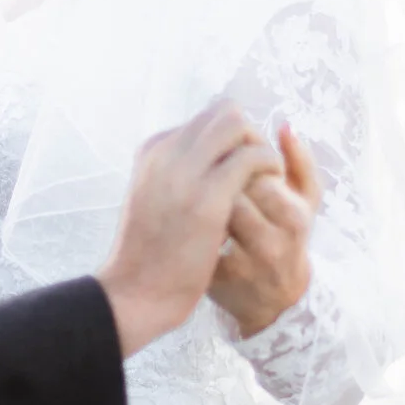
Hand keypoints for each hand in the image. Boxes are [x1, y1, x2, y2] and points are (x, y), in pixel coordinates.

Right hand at [94, 100, 285, 357]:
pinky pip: (252, 157)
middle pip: (223, 112)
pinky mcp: (209, 197)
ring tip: (267, 179)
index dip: (230, 140)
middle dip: (248, 134)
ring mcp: (185, 172)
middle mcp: (166, 152)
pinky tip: (271, 191)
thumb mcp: (153, 200)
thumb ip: (175, 176)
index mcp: (152, 152)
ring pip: (238, 124)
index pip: (203, 120)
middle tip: (258, 168)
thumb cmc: (147, 255)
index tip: (240, 168)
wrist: (133, 292)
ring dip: (260, 146)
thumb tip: (208, 164)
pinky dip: (269, 166)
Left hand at [209, 123, 321, 336]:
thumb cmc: (288, 236)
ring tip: (202, 195)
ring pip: (211, 216)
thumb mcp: (306, 202)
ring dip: (202, 199)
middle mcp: (273, 243)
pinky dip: (192, 225)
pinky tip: (193, 222)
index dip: (237, 161)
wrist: (276, 301)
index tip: (231, 162)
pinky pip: (198, 239)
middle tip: (210, 177)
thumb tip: (284, 125)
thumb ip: (300, 162)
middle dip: (217, 179)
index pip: (257, 172)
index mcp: (295, 216)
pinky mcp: (218, 281)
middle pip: (231, 192)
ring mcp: (244, 265)